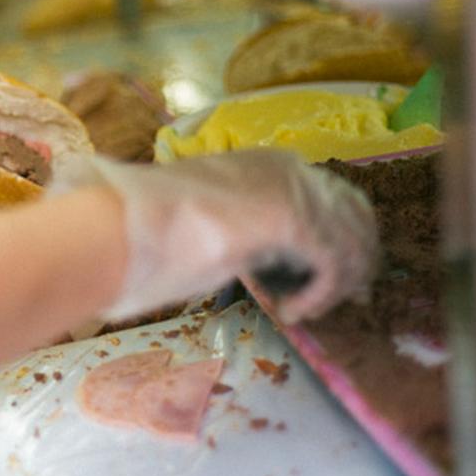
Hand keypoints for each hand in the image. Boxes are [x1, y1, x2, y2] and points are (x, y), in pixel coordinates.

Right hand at [54, 150, 377, 323]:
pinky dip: (319, 296)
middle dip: (353, 262)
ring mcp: (292, 189)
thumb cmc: (146, 233)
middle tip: (332, 302)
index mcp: (265, 163)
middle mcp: (287, 168)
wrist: (119, 228)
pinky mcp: (291, 219)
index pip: (331, 198)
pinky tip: (289, 311)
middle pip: (356, 215)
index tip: (324, 284)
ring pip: (354, 240)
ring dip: (336, 283)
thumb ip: (246, 230)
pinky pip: (334, 264)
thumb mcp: (211, 223)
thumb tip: (266, 257)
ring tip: (304, 309)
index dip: (338, 243)